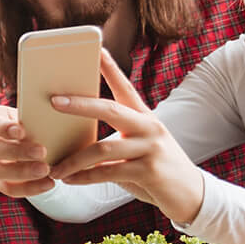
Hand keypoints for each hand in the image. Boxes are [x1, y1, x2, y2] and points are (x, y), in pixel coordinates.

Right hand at [0, 103, 52, 198]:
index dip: (2, 128)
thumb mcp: (34, 117)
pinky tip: (49, 183)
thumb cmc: (35, 124)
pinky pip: (9, 188)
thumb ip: (36, 118)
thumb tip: (48, 118)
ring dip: (22, 172)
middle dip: (17, 151)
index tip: (21, 132)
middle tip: (42, 152)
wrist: (37, 141)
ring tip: (46, 170)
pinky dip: (30, 188)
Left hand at [46, 48, 205, 222]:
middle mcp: (149, 127)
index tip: (96, 49)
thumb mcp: (139, 146)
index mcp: (144, 117)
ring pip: (103, 148)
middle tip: (54, 101)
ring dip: (74, 160)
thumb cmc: (156, 167)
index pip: (125, 86)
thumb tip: (73, 139)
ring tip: (54, 167)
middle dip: (79, 104)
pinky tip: (69, 180)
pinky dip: (85, 177)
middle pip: (110, 109)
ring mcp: (151, 148)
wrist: (190, 194)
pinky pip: (108, 172)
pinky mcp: (150, 171)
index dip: (110, 68)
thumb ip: (114, 139)